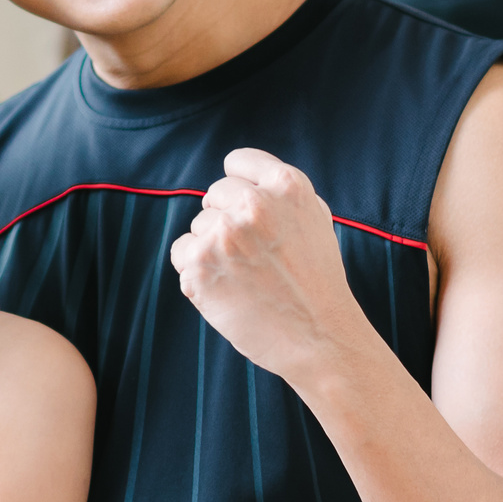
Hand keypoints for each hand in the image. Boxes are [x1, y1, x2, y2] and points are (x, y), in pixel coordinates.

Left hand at [169, 148, 371, 382]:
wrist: (320, 339)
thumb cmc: (318, 282)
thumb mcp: (314, 218)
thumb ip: (278, 192)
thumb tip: (237, 177)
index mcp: (287, 185)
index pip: (236, 163)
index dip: (240, 187)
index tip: (247, 212)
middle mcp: (253, 204)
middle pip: (214, 195)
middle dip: (227, 221)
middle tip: (255, 257)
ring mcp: (223, 233)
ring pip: (198, 226)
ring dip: (213, 248)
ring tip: (246, 277)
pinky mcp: (198, 264)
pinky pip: (182, 252)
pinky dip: (196, 271)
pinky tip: (226, 289)